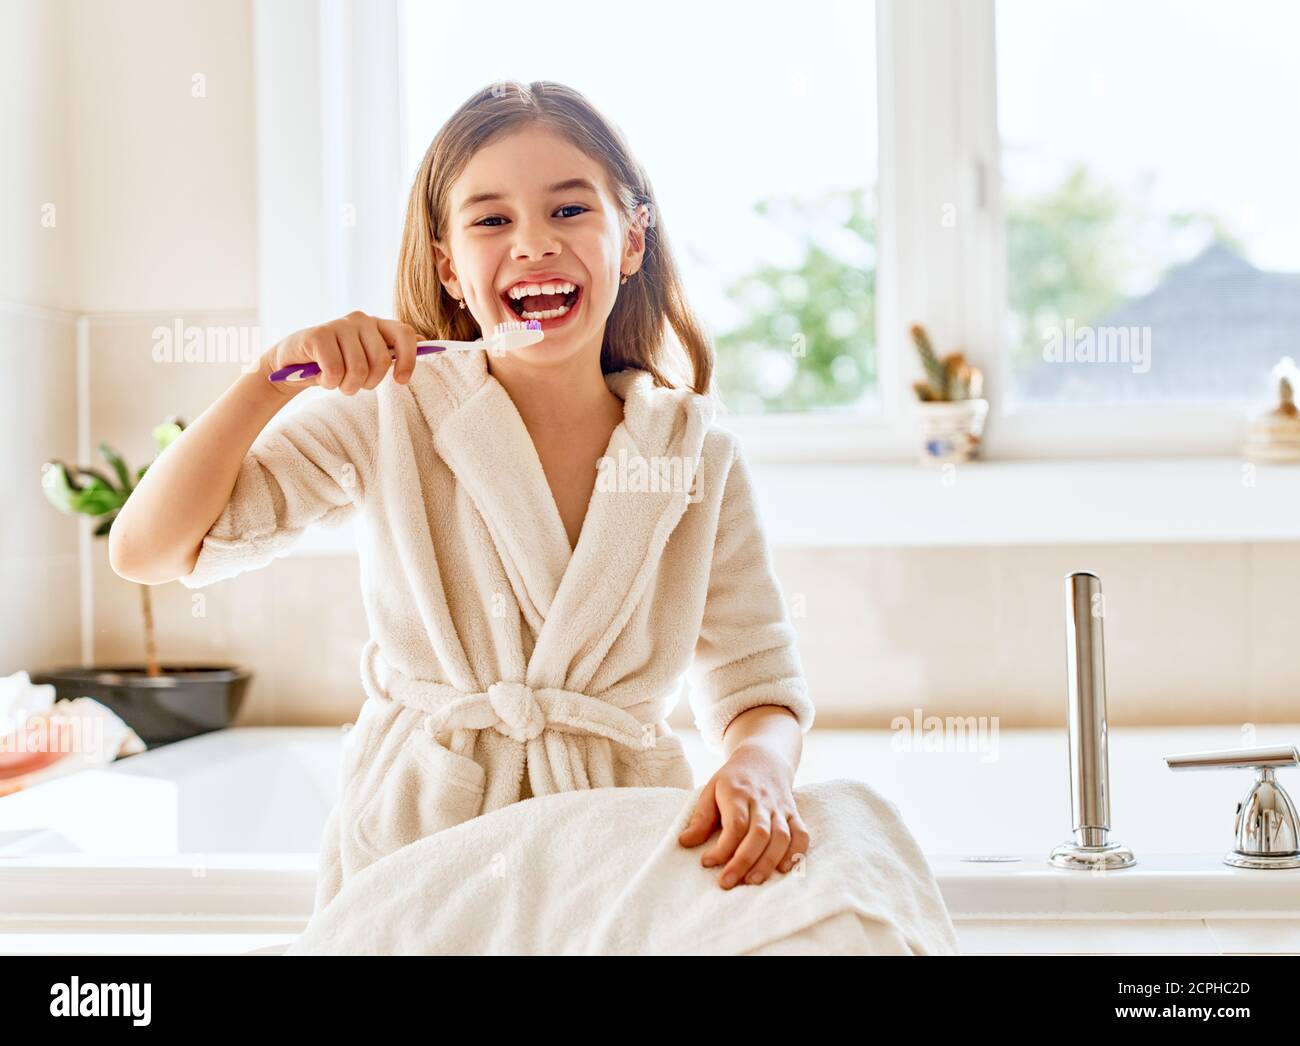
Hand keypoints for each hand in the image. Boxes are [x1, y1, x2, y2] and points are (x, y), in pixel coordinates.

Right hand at [258, 311, 420, 396]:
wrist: (292, 365)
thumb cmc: (335, 364)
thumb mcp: (366, 358)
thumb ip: (391, 350)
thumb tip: (424, 341)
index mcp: (377, 325)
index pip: (404, 334)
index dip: (408, 359)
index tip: (401, 381)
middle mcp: (360, 320)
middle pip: (380, 360)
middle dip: (368, 383)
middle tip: (354, 385)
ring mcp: (339, 325)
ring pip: (357, 369)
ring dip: (347, 386)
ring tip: (336, 381)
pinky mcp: (318, 335)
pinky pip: (335, 371)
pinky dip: (329, 382)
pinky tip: (321, 377)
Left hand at [677, 741, 809, 888]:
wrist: (763, 758)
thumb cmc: (733, 780)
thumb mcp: (711, 790)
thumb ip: (701, 818)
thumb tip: (685, 842)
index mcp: (738, 793)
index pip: (735, 823)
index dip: (723, 847)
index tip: (707, 862)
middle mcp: (762, 801)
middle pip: (758, 833)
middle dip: (744, 860)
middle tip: (728, 882)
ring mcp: (780, 808)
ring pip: (781, 836)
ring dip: (768, 861)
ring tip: (753, 881)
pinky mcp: (793, 814)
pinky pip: (801, 834)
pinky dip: (796, 852)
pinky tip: (784, 869)